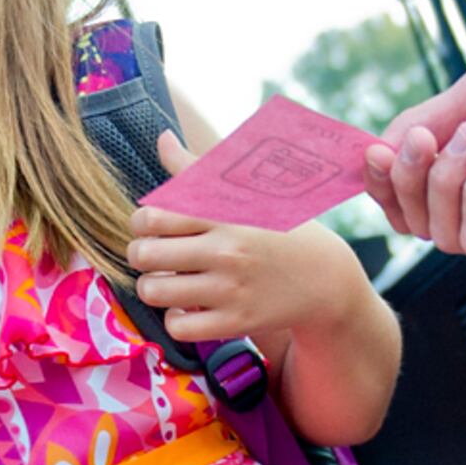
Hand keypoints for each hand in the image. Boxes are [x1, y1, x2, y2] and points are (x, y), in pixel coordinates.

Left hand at [126, 133, 371, 346]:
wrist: (325, 277)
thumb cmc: (277, 229)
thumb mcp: (244, 194)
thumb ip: (195, 169)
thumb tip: (162, 138)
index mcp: (224, 215)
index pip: (153, 216)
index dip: (141, 223)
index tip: (152, 227)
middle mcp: (225, 251)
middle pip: (145, 254)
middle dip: (140, 254)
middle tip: (152, 255)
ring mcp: (230, 290)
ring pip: (154, 292)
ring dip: (152, 287)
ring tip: (166, 281)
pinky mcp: (236, 322)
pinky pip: (178, 326)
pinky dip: (174, 318)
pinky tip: (186, 306)